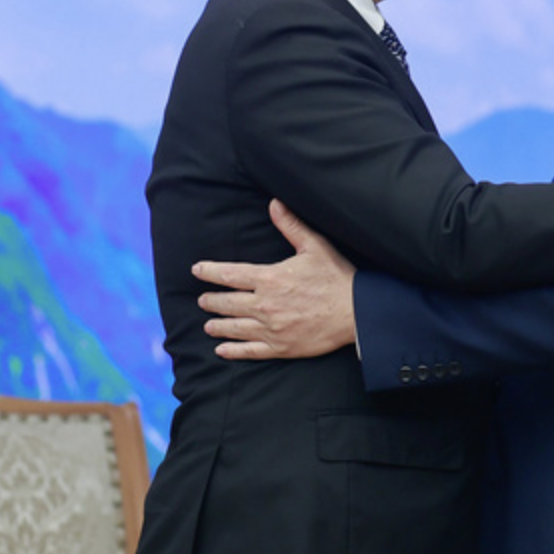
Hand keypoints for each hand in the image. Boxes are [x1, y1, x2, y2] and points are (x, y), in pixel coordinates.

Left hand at [192, 199, 355, 359]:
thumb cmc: (336, 277)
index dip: (210, 272)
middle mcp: (265, 305)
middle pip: (227, 303)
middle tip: (203, 301)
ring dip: (217, 326)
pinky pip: (250, 351)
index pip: (230, 274)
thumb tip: (274, 203)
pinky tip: (221, 350)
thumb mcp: (315, 246)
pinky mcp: (281, 347)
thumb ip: (291, 225)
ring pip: (234, 328)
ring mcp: (271, 329)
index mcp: (270, 278)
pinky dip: (233, 351)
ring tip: (208, 326)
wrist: (356, 313)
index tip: (197, 270)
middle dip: (211, 301)